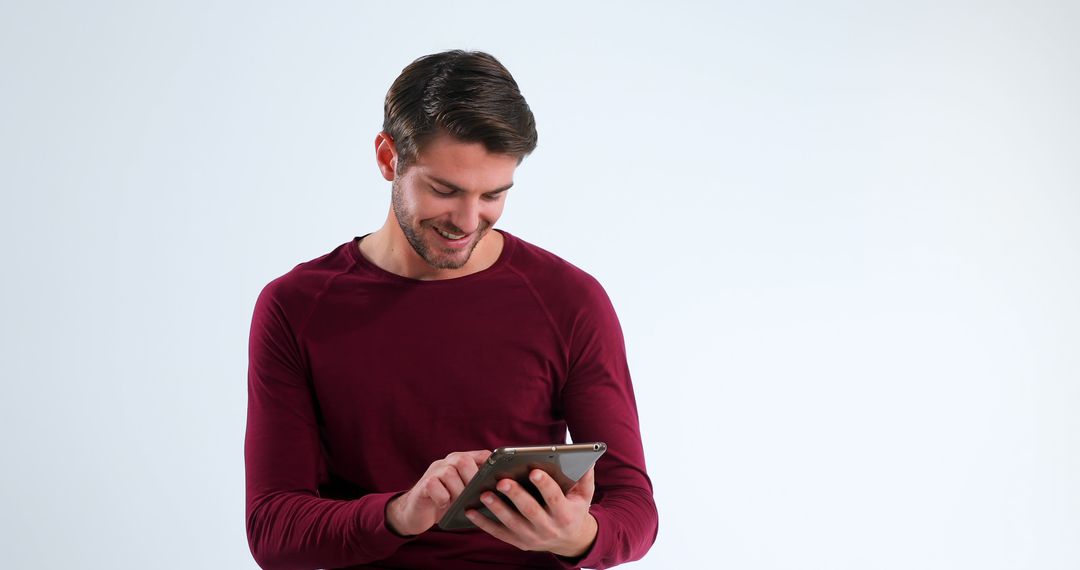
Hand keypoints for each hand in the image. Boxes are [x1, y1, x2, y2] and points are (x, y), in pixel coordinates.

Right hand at [386, 450, 490, 536]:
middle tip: (474, 497)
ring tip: (458, 505)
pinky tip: (444, 506)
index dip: (493, 465)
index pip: (483, 455)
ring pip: (450, 473)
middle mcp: (448, 462)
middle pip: (464, 460)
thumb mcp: (465, 493)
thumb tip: (502, 492)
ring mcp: (435, 471)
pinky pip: (435, 486)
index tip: (499, 481)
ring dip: (457, 492)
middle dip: (472, 480)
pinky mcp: (424, 484)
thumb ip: (478, 487)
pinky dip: (443, 498)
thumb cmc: (446, 503)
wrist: (416, 513)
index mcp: (463, 462)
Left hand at [465, 467, 597, 557]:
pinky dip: (484, 523)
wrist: (571, 541)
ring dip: (497, 509)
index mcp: (565, 514)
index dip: (545, 485)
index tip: (534, 471)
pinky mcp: (519, 542)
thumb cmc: (574, 510)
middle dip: (516, 496)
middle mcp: (549, 528)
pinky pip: (499, 533)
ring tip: (484, 494)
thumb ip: (585, 477)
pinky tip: (471, 510)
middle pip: (530, 511)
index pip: (555, 498)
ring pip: (512, 523)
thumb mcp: (585, 496)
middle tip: (502, 481)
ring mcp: (532, 537)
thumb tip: (587, 457)